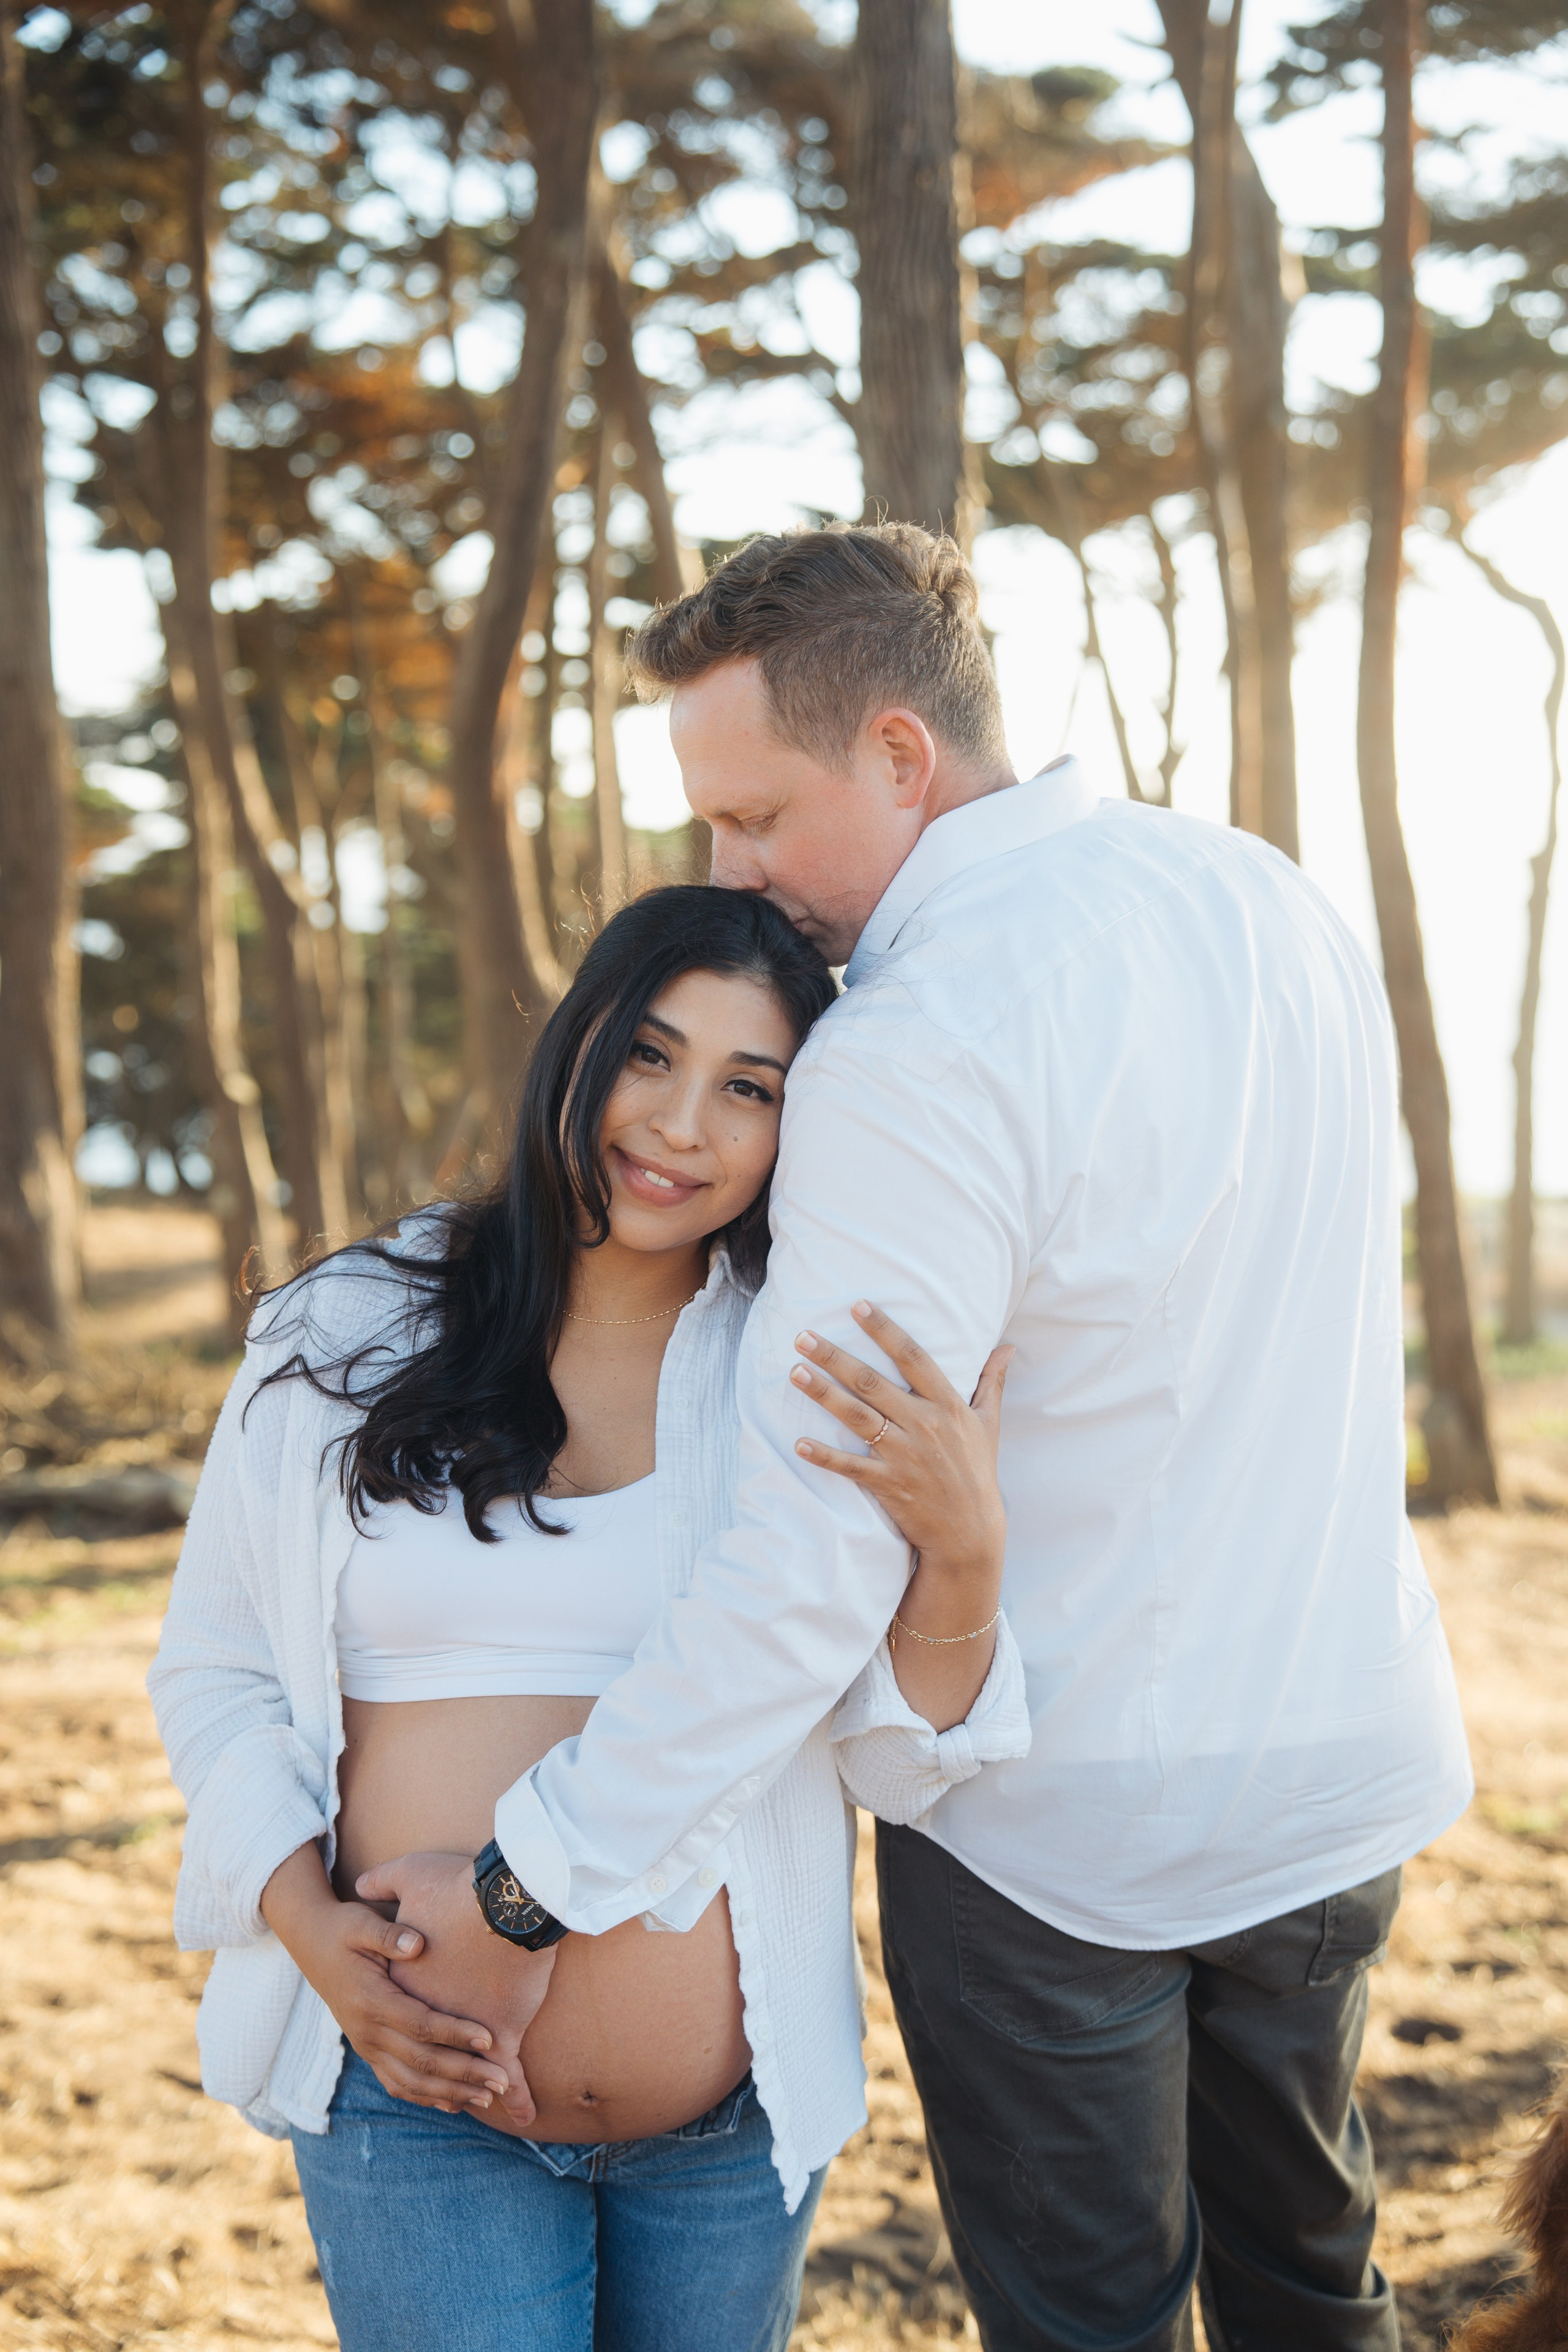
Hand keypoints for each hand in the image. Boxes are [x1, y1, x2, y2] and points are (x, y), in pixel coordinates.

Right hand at [260, 1842, 510, 2114]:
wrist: (311, 1941)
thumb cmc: (344, 1928)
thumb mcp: (362, 1922)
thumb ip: (389, 1934)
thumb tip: (417, 1945)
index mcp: (370, 2000)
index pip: (419, 2025)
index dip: (455, 2034)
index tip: (490, 2039)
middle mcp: (366, 2031)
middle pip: (420, 2062)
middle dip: (464, 2074)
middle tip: (504, 2080)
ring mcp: (365, 2045)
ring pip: (410, 2082)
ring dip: (450, 2093)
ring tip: (489, 2097)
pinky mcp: (368, 2050)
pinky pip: (396, 2084)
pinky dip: (426, 2097)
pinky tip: (455, 2103)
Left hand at [356, 1850, 558, 2129]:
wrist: (507, 1898)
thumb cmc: (460, 1886)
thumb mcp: (412, 1874)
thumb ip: (384, 1882)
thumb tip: (361, 1886)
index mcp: (399, 1989)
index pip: (399, 2024)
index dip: (410, 2040)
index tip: (419, 2052)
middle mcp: (422, 2018)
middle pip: (425, 2062)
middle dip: (445, 2080)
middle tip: (460, 2095)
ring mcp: (461, 2031)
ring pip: (460, 2073)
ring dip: (473, 2088)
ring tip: (489, 2098)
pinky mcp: (499, 2033)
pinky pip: (506, 2070)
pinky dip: (516, 2092)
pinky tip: (522, 2110)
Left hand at [790, 1301, 1011, 1578]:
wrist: (971, 1532)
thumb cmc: (977, 1473)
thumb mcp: (988, 1424)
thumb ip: (992, 1381)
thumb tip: (1008, 1346)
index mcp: (948, 1405)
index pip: (913, 1357)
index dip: (885, 1330)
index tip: (858, 1306)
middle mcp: (924, 1425)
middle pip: (873, 1383)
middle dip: (836, 1357)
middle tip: (803, 1336)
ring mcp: (904, 1455)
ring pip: (857, 1417)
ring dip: (823, 1394)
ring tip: (795, 1372)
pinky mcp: (889, 1484)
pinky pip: (850, 1467)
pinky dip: (825, 1456)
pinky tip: (799, 1443)